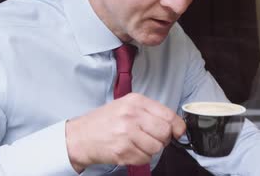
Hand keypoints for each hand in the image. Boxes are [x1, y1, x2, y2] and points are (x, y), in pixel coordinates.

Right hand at [65, 93, 185, 172]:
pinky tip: (131, 150)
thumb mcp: (127, 105)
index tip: (178, 132)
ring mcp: (127, 134)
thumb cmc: (105, 121)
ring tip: (139, 144)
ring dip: (151, 149)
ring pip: (156, 147)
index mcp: (136, 101)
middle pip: (164, 132)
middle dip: (163, 138)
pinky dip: (141, 157)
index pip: (168, 115)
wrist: (81, 136)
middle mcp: (132, 116)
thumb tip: (174, 124)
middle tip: (153, 138)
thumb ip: (150, 112)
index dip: (177, 126)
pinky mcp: (122, 151)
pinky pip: (145, 158)